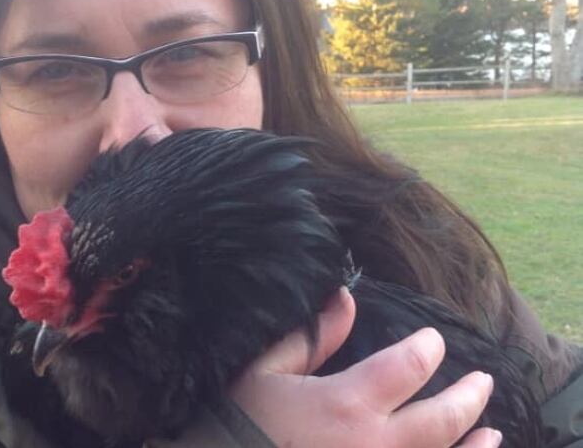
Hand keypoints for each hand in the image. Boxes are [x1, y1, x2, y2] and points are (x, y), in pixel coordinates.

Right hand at [229, 288, 500, 447]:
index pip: (410, 365)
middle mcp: (376, 444)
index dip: (427, 347)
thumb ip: (313, 336)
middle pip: (442, 417)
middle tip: (482, 380)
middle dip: (468, 394)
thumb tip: (345, 299)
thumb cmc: (240, 424)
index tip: (431, 340)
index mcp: (348, 402)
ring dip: (475, 443)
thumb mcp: (266, 370)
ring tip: (492, 430)